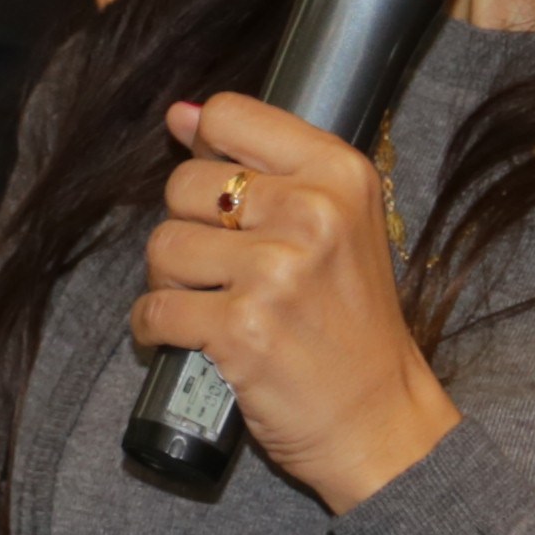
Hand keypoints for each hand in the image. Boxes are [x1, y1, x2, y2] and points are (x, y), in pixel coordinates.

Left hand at [134, 92, 457, 514]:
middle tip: (218, 268)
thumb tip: (180, 114)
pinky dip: (154, 328)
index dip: (205, 149)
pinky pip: (154, 310)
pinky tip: (183, 337)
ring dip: (169, 281)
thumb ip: (265, 165)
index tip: (215, 189)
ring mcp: (275, 272)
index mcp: (339, 174)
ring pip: (162, 246)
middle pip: (185, 185)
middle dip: (187, 228)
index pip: (230, 115)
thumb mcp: (339, 225)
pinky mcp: (241, 330)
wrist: (380, 420)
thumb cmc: (353, 323)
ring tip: (206, 303)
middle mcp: (311, 213)